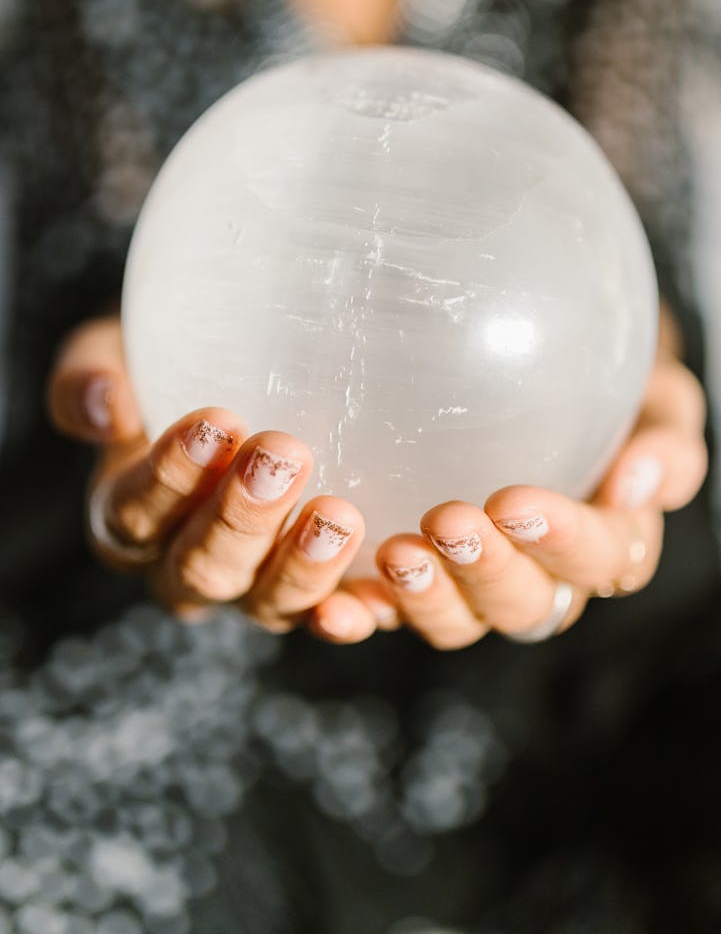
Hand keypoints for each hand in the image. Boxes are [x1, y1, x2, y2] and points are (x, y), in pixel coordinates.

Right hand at [47, 315, 393, 639]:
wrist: (244, 372)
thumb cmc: (176, 363)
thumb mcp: (116, 352)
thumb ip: (91, 374)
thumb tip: (104, 405)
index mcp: (130, 517)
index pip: (135, 513)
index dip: (170, 476)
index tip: (216, 422)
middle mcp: (188, 567)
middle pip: (203, 569)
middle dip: (241, 518)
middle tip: (284, 456)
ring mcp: (256, 589)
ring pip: (269, 603)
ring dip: (303, 565)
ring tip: (339, 514)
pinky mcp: (320, 594)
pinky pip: (333, 619)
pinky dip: (354, 613)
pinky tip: (379, 593)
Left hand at [365, 314, 707, 649]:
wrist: (547, 376)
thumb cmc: (608, 394)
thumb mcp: (657, 404)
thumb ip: (665, 441)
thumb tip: (640, 479)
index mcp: (605, 545)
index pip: (600, 561)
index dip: (562, 541)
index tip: (514, 498)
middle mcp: (539, 581)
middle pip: (521, 605)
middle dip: (484, 571)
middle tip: (447, 520)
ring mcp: (470, 589)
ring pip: (455, 622)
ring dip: (424, 597)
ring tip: (395, 553)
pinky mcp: (409, 583)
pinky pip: (385, 614)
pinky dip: (360, 617)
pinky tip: (336, 605)